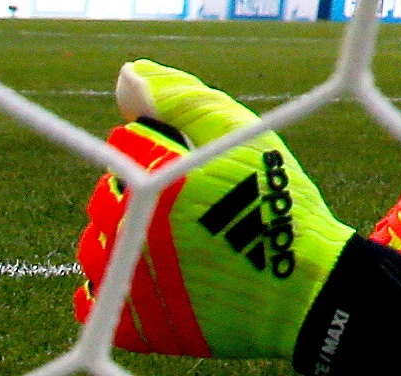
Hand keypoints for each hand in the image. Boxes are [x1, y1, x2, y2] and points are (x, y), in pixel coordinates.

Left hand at [86, 62, 400, 367]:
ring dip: (121, 240)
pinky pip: (95, 300)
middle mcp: (135, 228)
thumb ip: (182, 99)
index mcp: (158, 178)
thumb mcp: (244, 137)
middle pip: (104, 195)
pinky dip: (116, 287)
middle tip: (188, 208)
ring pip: (95, 248)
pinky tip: (151, 277)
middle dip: (137, 192)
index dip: (159, 149)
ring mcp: (131, 281)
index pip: (123, 145)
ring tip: (170, 243)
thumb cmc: (279, 204)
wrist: (304, 289)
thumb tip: (127, 73)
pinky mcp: (134, 327)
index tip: (195, 168)